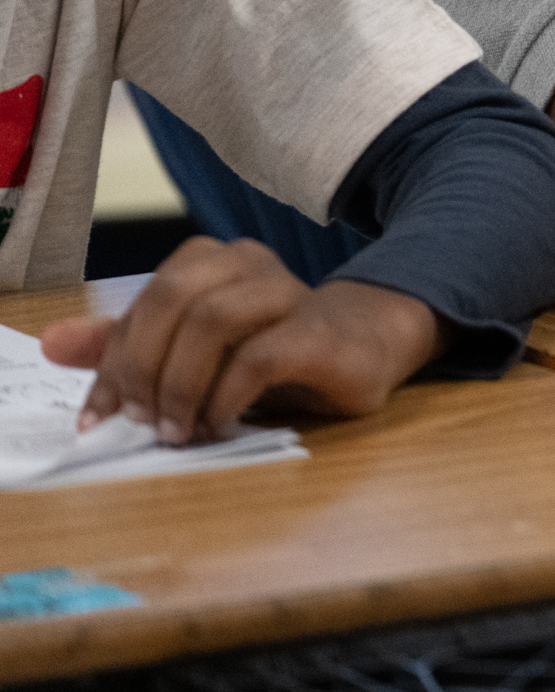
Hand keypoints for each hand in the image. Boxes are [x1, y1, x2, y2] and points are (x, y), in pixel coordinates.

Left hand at [40, 237, 445, 444]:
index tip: (99, 416)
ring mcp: (292, 294)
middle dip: (142, 367)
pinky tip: (221, 423)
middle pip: (174, 298)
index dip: (113, 358)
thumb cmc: (274, 348)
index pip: (146, 300)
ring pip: (215, 320)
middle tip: (139, 421)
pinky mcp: (321, 335)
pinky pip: (258, 357)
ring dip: (182, 384)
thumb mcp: (193, 349)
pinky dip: (225, 396)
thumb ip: (128, 345)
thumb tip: (51, 343)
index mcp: (215, 262)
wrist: (367, 345)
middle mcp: (252, 266)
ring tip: (178, 429)